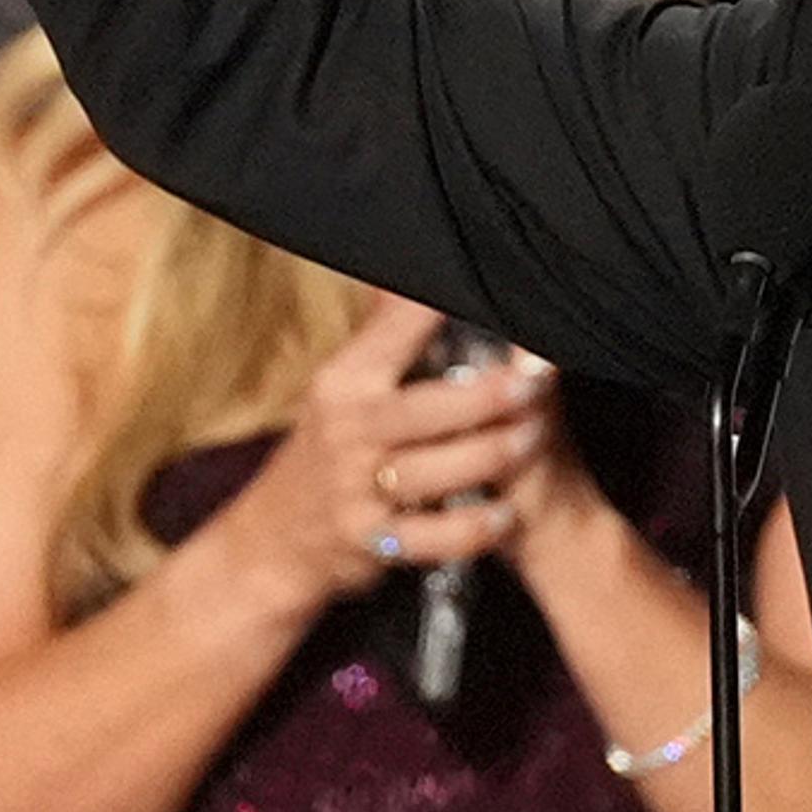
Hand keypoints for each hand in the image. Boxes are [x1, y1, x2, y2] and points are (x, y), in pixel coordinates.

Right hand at [218, 294, 560, 619]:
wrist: (274, 537)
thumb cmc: (328, 447)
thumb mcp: (343, 385)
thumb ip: (386, 332)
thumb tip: (412, 270)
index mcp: (345, 380)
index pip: (397, 330)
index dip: (442, 311)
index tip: (495, 293)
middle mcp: (347, 430)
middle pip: (425, 408)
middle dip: (487, 395)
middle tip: (537, 381)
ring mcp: (355, 489)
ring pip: (432, 471)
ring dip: (491, 455)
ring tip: (535, 437)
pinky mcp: (369, 541)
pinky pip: (430, 538)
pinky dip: (472, 528)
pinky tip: (506, 514)